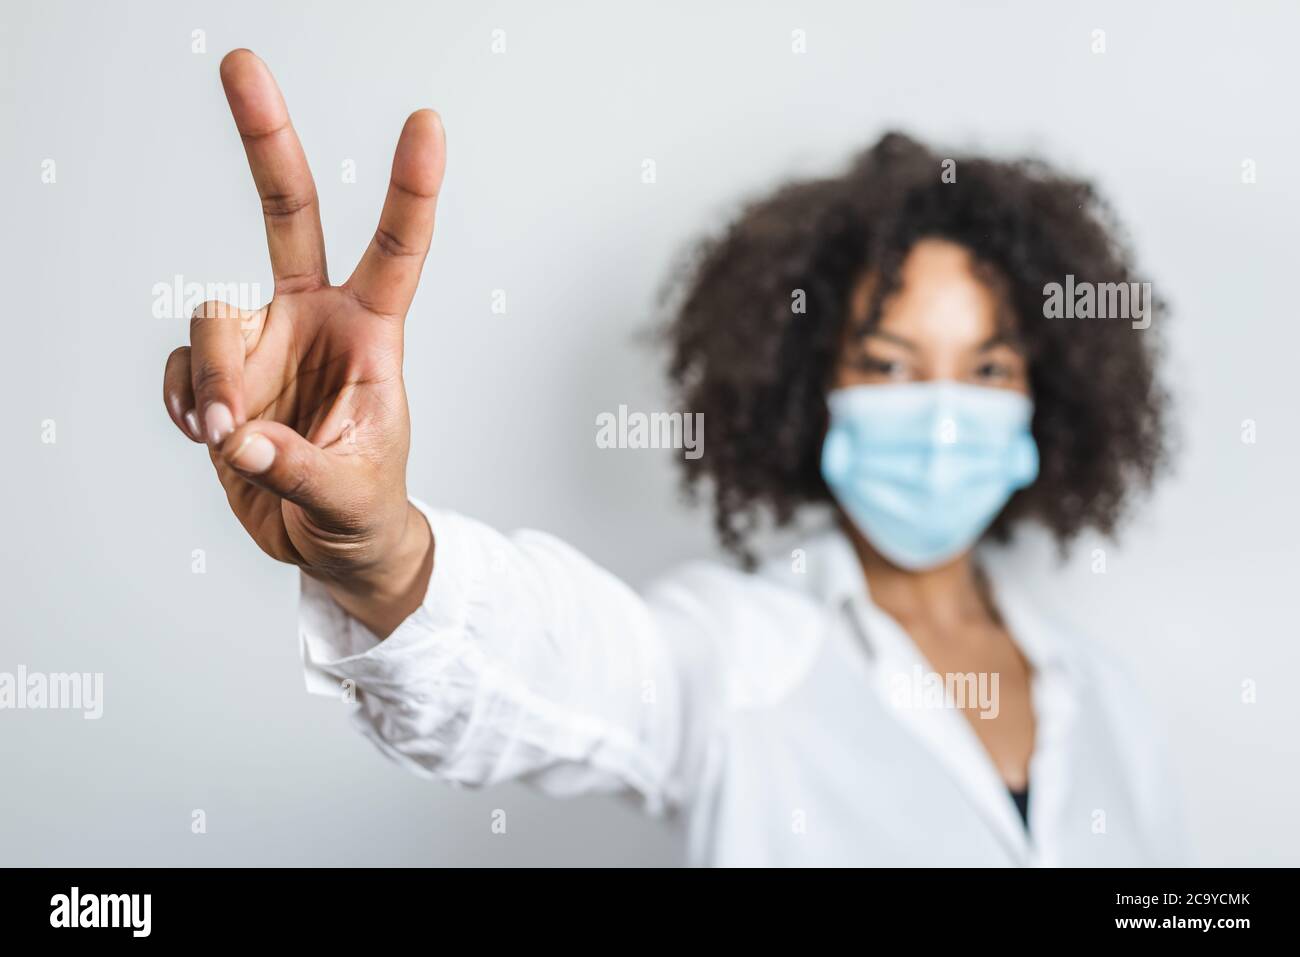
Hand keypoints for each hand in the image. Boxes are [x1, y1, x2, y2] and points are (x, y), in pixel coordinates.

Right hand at [162, 49, 442, 635]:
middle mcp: (314, 318)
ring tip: (232, 438)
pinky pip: (179, 363)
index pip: (396, 250)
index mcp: (372, 333)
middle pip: (289, 213)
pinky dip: (184, 400)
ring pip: (212, 317)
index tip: (426, 122)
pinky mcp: (218, 373)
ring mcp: (262, 341)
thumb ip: (300, 469)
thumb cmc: (365, 508)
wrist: (330, 544)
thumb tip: (242, 439)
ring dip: (212, 380)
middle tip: (241, 63)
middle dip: (266, 140)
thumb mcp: (352, 496)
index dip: (409, 188)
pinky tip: (210, 434)